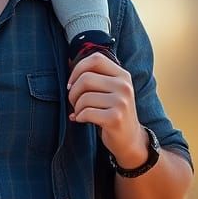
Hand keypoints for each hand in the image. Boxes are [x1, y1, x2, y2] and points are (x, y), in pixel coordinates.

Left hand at [67, 52, 147, 168]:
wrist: (130, 139)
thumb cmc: (112, 111)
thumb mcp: (110, 90)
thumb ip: (94, 76)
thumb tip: (66, 61)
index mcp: (122, 75)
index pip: (96, 59)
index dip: (78, 69)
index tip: (72, 83)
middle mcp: (124, 86)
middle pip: (85, 78)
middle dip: (73, 92)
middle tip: (74, 102)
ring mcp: (122, 102)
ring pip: (84, 97)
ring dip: (76, 107)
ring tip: (80, 112)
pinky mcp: (115, 118)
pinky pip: (86, 112)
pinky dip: (79, 117)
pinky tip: (82, 120)